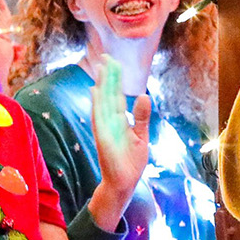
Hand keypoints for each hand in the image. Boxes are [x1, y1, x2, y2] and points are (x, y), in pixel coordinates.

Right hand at [91, 56, 151, 219]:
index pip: (116, 95)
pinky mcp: (102, 138)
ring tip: (102, 68)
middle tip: (106, 56)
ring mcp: (104, 129)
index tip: (114, 62)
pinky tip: (96, 91)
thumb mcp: (140, 136)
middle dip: (107, 76)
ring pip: (102, 102)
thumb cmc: (131, 161)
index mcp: (119, 120)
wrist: (124, 182)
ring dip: (101, 85)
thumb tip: (142, 95)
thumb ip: (141, 117)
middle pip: (107, 94)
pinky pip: (99, 118)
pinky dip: (97, 104)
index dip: (115, 79)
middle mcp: (109, 121)